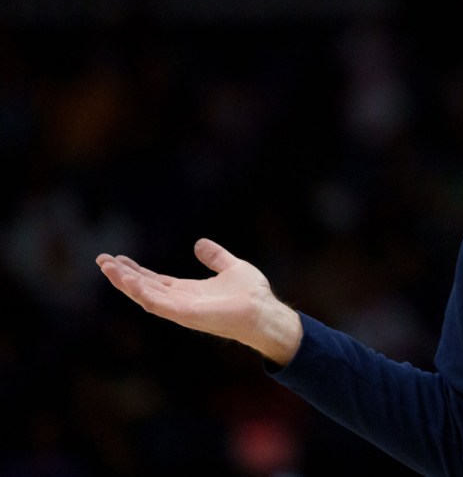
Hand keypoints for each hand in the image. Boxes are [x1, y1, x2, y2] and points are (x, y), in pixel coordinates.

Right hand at [95, 238, 301, 364]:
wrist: (264, 311)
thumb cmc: (252, 295)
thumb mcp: (231, 267)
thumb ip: (215, 257)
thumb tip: (200, 243)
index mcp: (187, 290)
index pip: (155, 280)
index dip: (135, 271)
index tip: (117, 259)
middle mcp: (180, 301)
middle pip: (144, 287)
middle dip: (122, 275)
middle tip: (102, 260)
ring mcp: (180, 309)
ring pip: (144, 295)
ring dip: (125, 283)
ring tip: (107, 268)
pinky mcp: (184, 314)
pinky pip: (157, 303)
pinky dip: (141, 291)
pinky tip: (128, 280)